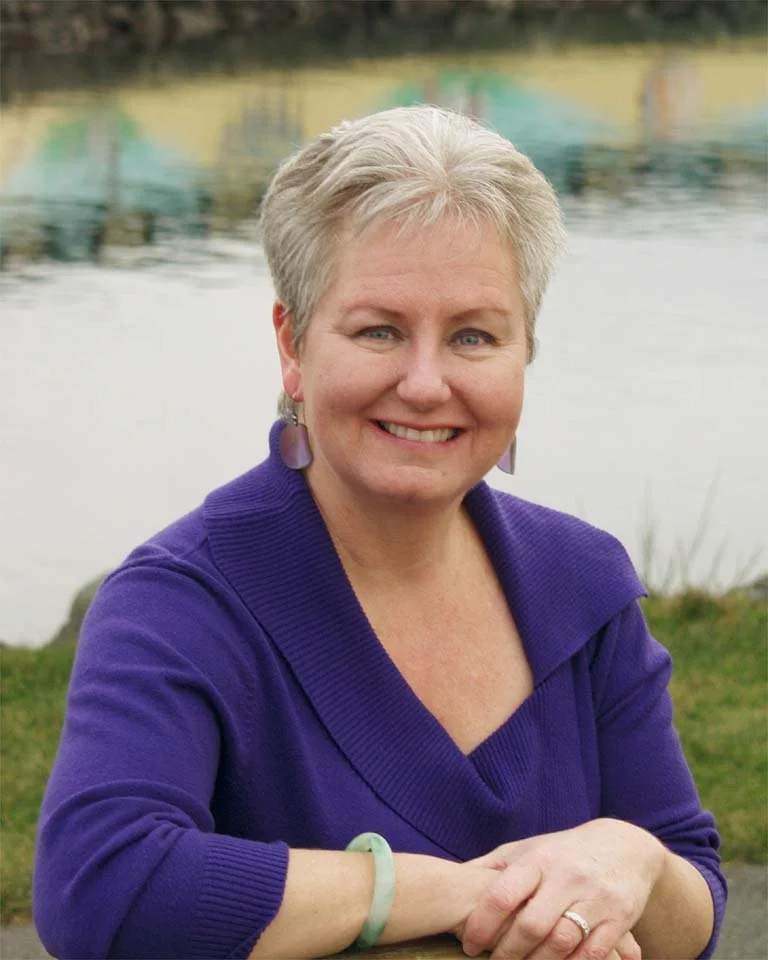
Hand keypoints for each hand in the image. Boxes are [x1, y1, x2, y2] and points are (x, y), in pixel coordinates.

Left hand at [457, 818, 665, 958]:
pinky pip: (592, 953)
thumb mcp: (528, 848)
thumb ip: (493, 866)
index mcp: (539, 859)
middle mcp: (566, 877)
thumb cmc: (563, 851)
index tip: (469, 944)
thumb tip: (452, 879)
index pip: (503, 894)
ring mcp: (595, 899)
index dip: (482, 923)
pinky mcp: (619, 919)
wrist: (624, 847)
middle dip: (508, 953)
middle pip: (531, 926)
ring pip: (561, 943)